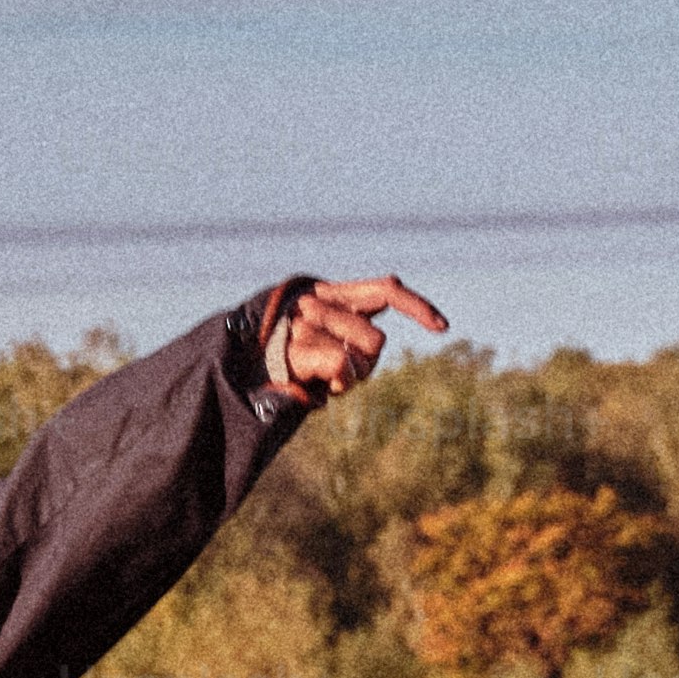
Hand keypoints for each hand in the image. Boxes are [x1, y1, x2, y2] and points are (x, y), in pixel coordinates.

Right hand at [264, 276, 445, 405]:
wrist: (235, 371)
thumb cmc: (288, 359)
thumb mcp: (324, 337)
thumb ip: (352, 330)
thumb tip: (379, 336)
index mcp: (331, 293)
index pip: (386, 289)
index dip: (418, 307)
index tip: (443, 328)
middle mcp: (319, 302)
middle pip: (377, 338)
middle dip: (369, 364)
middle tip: (343, 374)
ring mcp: (306, 324)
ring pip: (366, 350)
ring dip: (355, 376)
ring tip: (329, 380)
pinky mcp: (297, 349)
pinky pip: (344, 364)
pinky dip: (343, 382)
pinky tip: (327, 388)